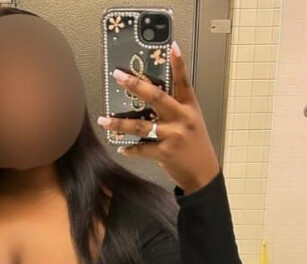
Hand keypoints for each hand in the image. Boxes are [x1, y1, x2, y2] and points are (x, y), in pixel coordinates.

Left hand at [97, 40, 219, 194]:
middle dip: (136, 86)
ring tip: (103, 120)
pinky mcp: (165, 153)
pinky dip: (130, 149)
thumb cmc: (194, 144)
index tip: (171, 47)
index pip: (184, 82)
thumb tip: (148, 98)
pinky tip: (120, 147)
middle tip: (119, 76)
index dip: (178, 64)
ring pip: (141, 126)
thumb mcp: (191, 121)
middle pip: (157, 98)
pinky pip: (142, 148)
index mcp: (189, 107)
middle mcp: (182, 118)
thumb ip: (174, 109)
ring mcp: (173, 136)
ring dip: (119, 123)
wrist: (203, 172)